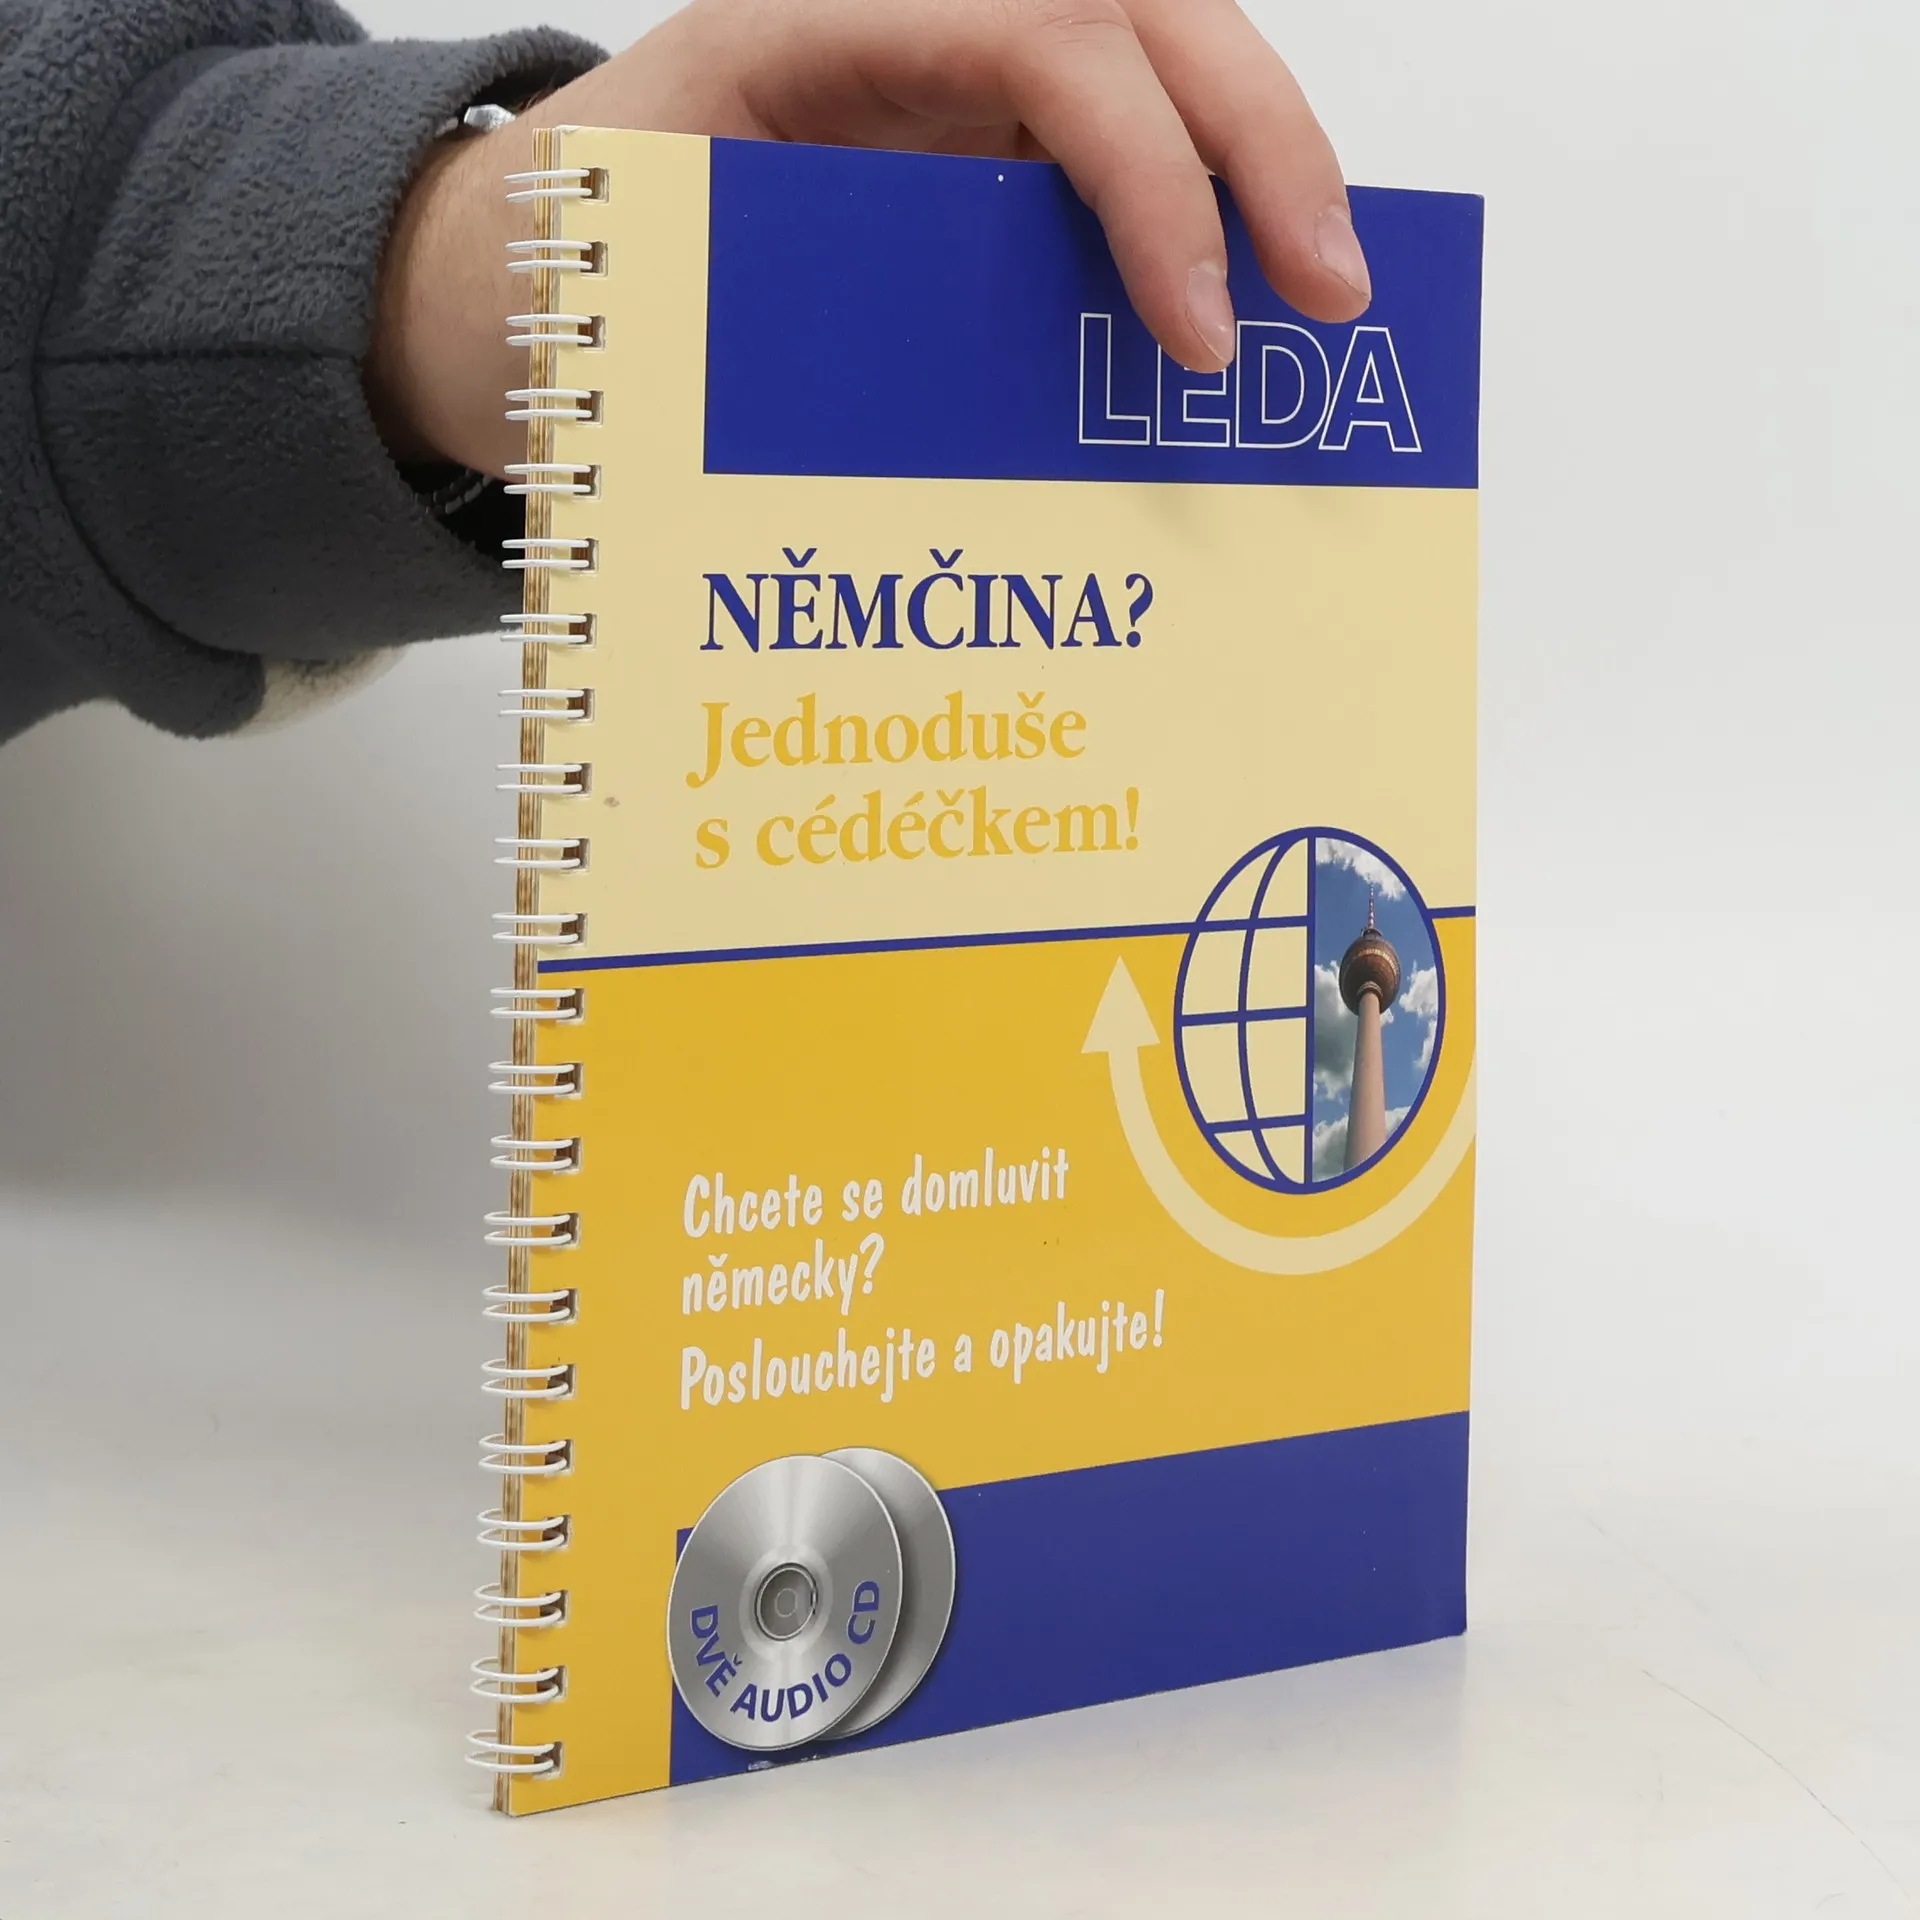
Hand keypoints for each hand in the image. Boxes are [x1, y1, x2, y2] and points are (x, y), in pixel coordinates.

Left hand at [369, 0, 1370, 478]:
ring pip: (1149, 73)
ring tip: (1318, 306)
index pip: (1045, 30)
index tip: (1196, 326)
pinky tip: (1231, 311)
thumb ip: (774, 278)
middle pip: (1140, 15)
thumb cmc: (562, 257)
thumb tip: (945, 395)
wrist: (512, 270)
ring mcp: (950, 83)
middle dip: (1258, 143)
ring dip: (1251, 171)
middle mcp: (910, 25)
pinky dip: (1187, 224)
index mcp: (822, 17)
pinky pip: (1106, 159)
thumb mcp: (634, 254)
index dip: (1146, 171)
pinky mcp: (972, 152)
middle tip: (1335, 295)